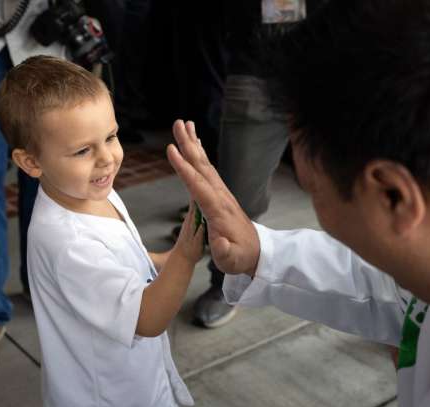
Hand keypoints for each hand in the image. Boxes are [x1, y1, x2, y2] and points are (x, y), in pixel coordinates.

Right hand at [167, 120, 260, 276]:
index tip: (172, 150)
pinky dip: (200, 155)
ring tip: (184, 125)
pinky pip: (208, 170)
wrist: (257, 254)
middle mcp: (220, 197)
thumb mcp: (231, 260)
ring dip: (193, 144)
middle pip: (201, 166)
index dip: (184, 168)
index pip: (198, 185)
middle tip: (178, 124)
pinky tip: (195, 144)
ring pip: (205, 164)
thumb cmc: (240, 257)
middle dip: (188, 145)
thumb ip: (224, 251)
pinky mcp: (220, 195)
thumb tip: (219, 242)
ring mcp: (222, 194)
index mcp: (218, 210)